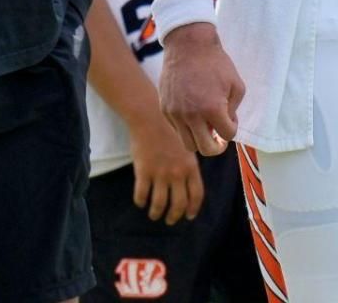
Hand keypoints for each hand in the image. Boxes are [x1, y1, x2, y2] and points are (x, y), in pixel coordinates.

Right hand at [126, 110, 205, 224]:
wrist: (150, 118)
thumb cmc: (169, 130)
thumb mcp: (187, 147)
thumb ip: (189, 166)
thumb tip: (190, 184)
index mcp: (191, 167)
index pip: (196, 196)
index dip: (193, 209)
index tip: (189, 217)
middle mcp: (177, 174)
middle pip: (178, 204)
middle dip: (174, 216)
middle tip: (169, 221)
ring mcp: (160, 173)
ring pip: (159, 203)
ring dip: (156, 213)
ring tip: (154, 215)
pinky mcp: (143, 172)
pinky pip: (142, 194)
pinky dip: (141, 201)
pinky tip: (141, 202)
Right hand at [158, 24, 243, 155]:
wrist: (188, 45)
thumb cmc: (216, 63)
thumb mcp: (236, 85)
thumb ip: (233, 110)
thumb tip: (226, 124)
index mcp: (212, 109)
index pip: (227, 136)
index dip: (231, 130)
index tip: (230, 121)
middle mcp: (192, 115)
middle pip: (206, 149)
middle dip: (216, 146)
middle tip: (218, 138)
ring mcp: (176, 113)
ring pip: (188, 144)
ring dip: (199, 139)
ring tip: (204, 127)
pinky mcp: (165, 108)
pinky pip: (176, 129)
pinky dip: (186, 127)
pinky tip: (192, 112)